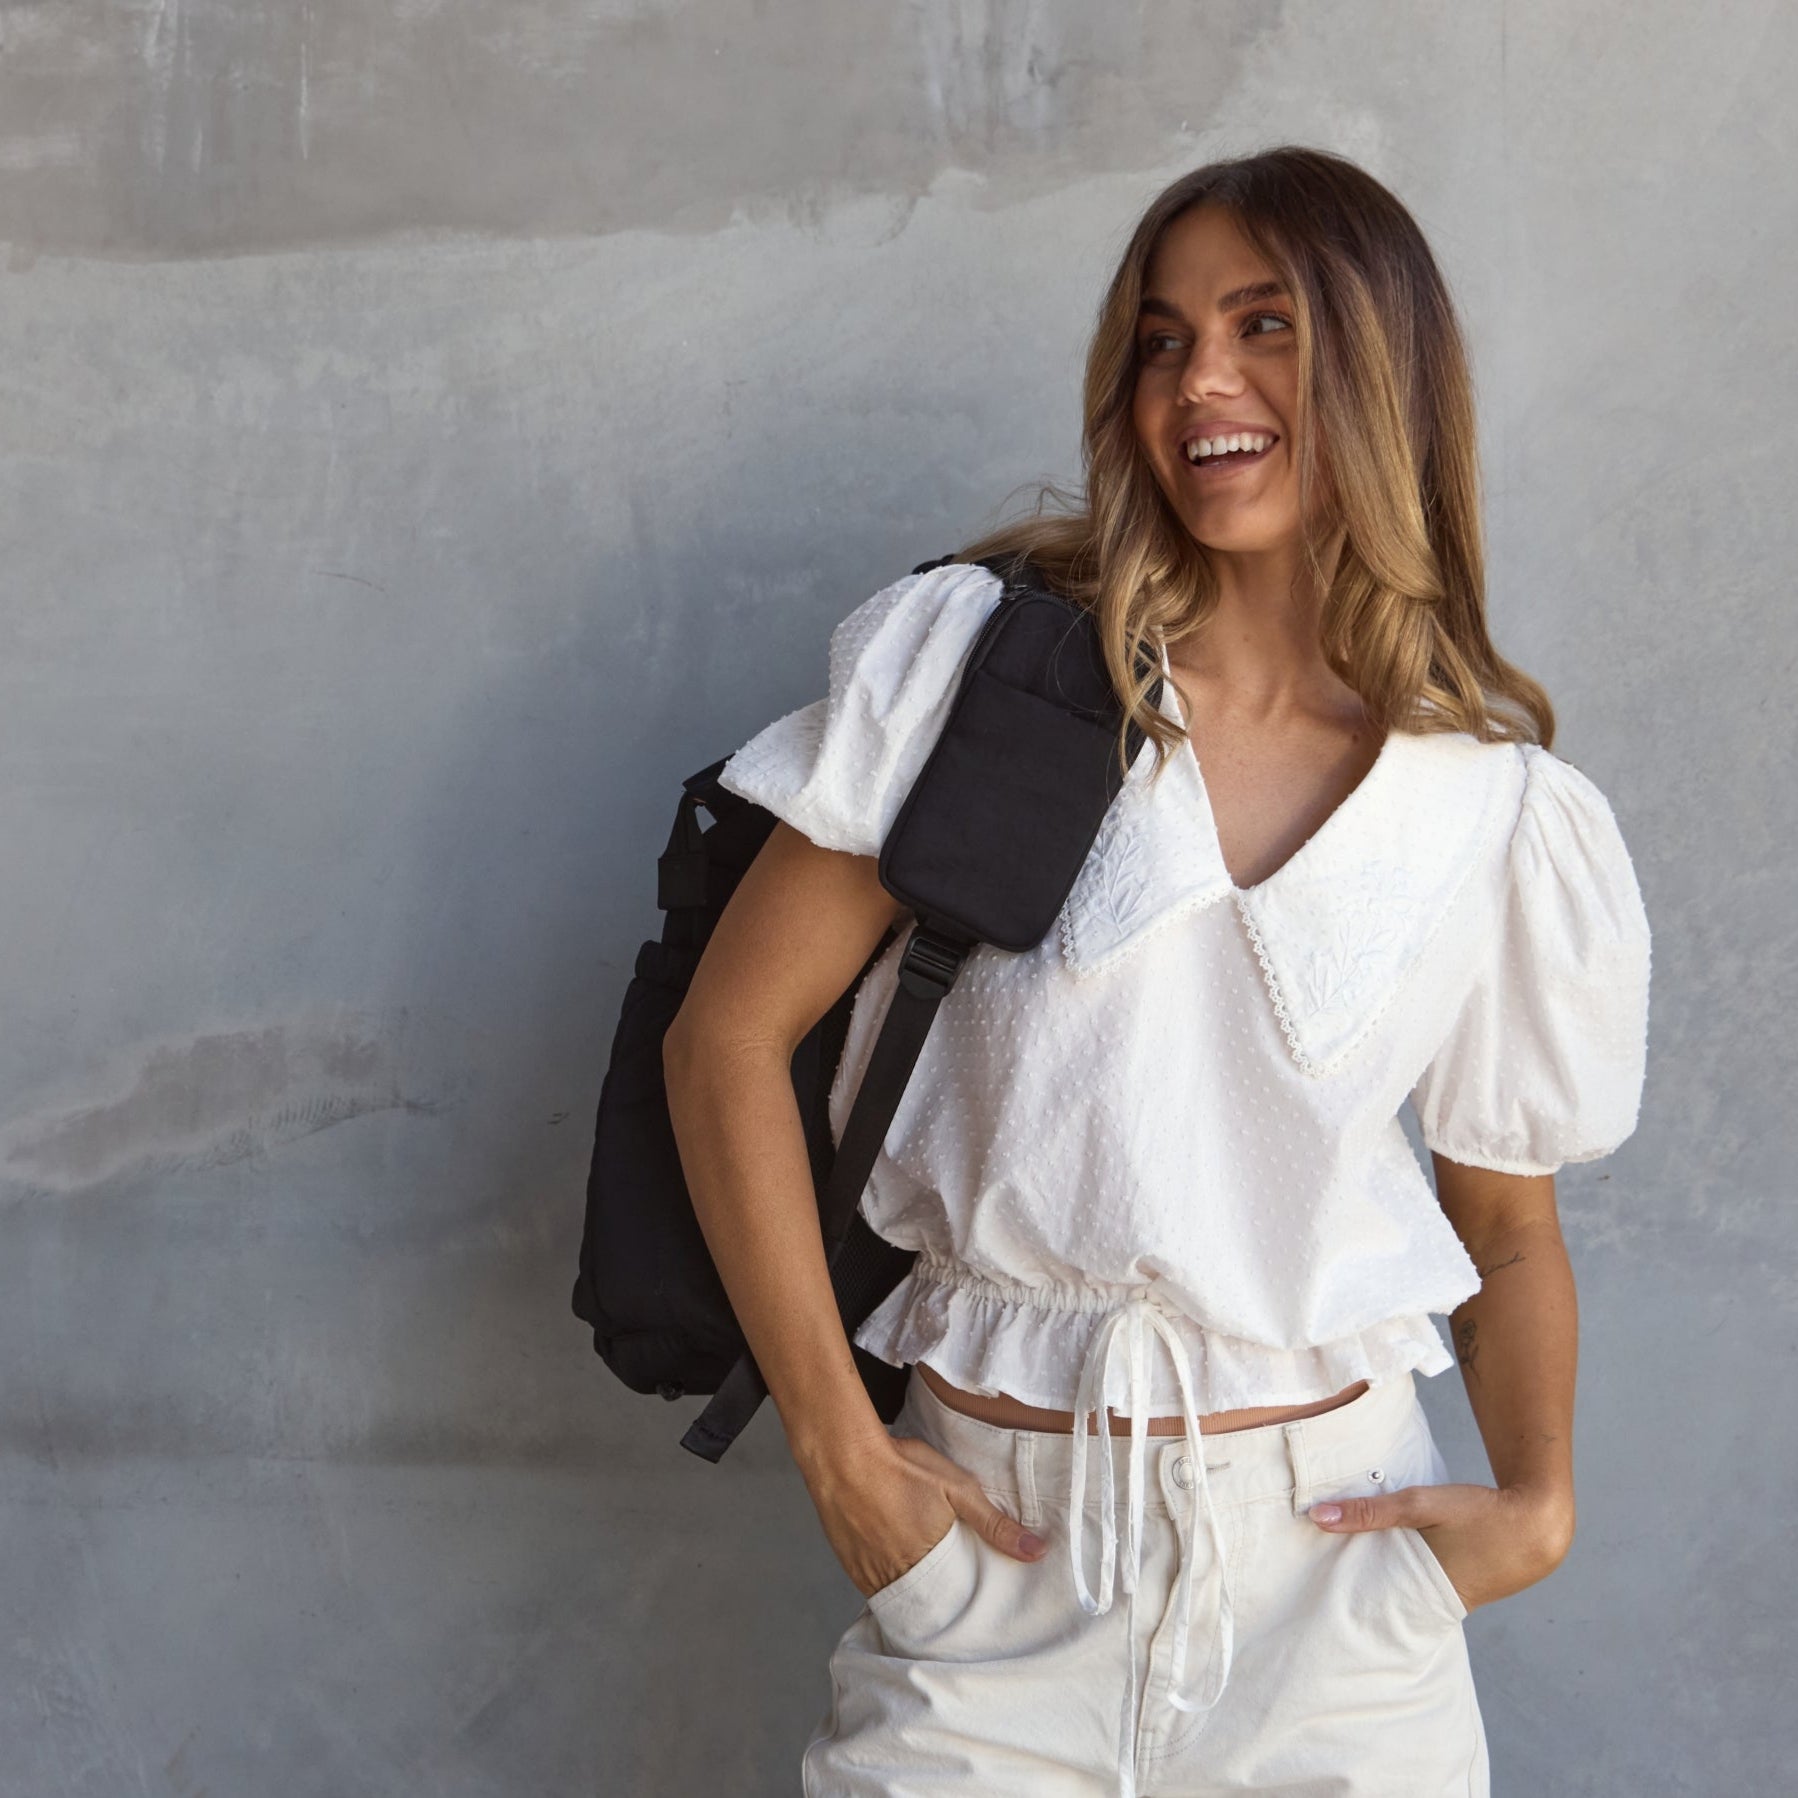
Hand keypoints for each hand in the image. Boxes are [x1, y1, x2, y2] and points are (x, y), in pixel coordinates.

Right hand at [801, 1430, 1049, 1598]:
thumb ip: (995, 1524)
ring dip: (915, 1594)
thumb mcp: (957, 1489)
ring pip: (901, 1597)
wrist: (843, 1457)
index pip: (957, 1601)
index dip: (967, 1602)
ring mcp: (871, 1575)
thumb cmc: (903, 1468)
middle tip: (956, 1595)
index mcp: (930, 1564)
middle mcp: (899, 1577)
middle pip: (928, 1604)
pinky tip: (897, 1570)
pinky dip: (889, 1584)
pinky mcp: (851, 1568)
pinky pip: (874, 1589)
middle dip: (942, 1601)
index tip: (979, 1604)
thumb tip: (1036, 1551)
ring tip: (930, 1586)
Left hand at [1307, 1482, 1574, 1612]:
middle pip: (1384, 1599)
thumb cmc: (1480, 1514)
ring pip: (1402, 1588)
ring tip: (1345, 1565)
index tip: (1310, 1594)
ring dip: (1381, 1575)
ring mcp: (1452, 1599)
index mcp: (1420, 1593)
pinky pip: (1422, 1582)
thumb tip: (1316, 1517)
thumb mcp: (1421, 1505)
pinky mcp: (1462, 1585)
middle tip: (1319, 1581)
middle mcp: (1434, 1605)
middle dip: (1357, 1589)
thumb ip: (1370, 1511)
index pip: (1369, 1606)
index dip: (1341, 1600)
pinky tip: (1389, 1556)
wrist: (1540, 1521)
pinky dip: (1404, 1569)